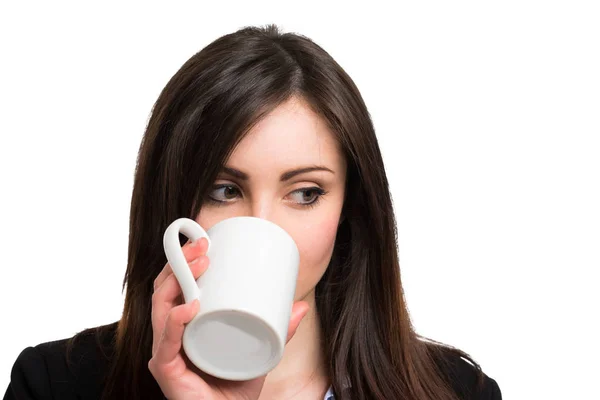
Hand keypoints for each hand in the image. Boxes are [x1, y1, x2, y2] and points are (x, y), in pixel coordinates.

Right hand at [148, 237, 308, 399]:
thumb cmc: (236, 386)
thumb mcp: (260, 352)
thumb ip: (278, 330)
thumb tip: (300, 306)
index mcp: (184, 326)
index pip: (175, 286)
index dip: (185, 260)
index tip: (207, 241)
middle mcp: (170, 336)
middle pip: (165, 290)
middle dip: (180, 262)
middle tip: (204, 246)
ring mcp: (166, 352)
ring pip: (161, 308)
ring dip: (178, 281)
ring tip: (201, 265)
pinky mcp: (167, 371)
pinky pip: (166, 344)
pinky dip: (175, 323)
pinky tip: (189, 307)